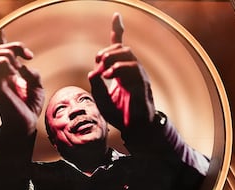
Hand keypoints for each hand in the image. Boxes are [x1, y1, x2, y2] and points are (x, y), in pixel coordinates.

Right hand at [0, 30, 43, 133]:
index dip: (1, 39)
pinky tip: (14, 74)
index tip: (2, 31)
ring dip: (9, 56)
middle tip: (29, 56)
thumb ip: (33, 74)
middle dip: (14, 46)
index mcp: (9, 73)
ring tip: (19, 69)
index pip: (2, 53)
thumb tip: (24, 65)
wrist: (25, 124)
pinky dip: (6, 65)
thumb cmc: (30, 107)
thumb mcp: (38, 87)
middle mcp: (0, 74)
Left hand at [88, 13, 154, 130]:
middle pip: (122, 48)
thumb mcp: (101, 99)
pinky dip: (119, 68)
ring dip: (112, 58)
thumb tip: (92, 72)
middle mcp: (132, 71)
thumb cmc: (119, 114)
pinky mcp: (142, 84)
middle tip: (98, 62)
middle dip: (107, 51)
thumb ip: (96, 86)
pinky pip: (133, 69)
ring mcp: (139, 76)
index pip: (121, 47)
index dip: (119, 31)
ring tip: (103, 70)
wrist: (133, 129)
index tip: (116, 16)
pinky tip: (109, 75)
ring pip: (128, 54)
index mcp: (122, 71)